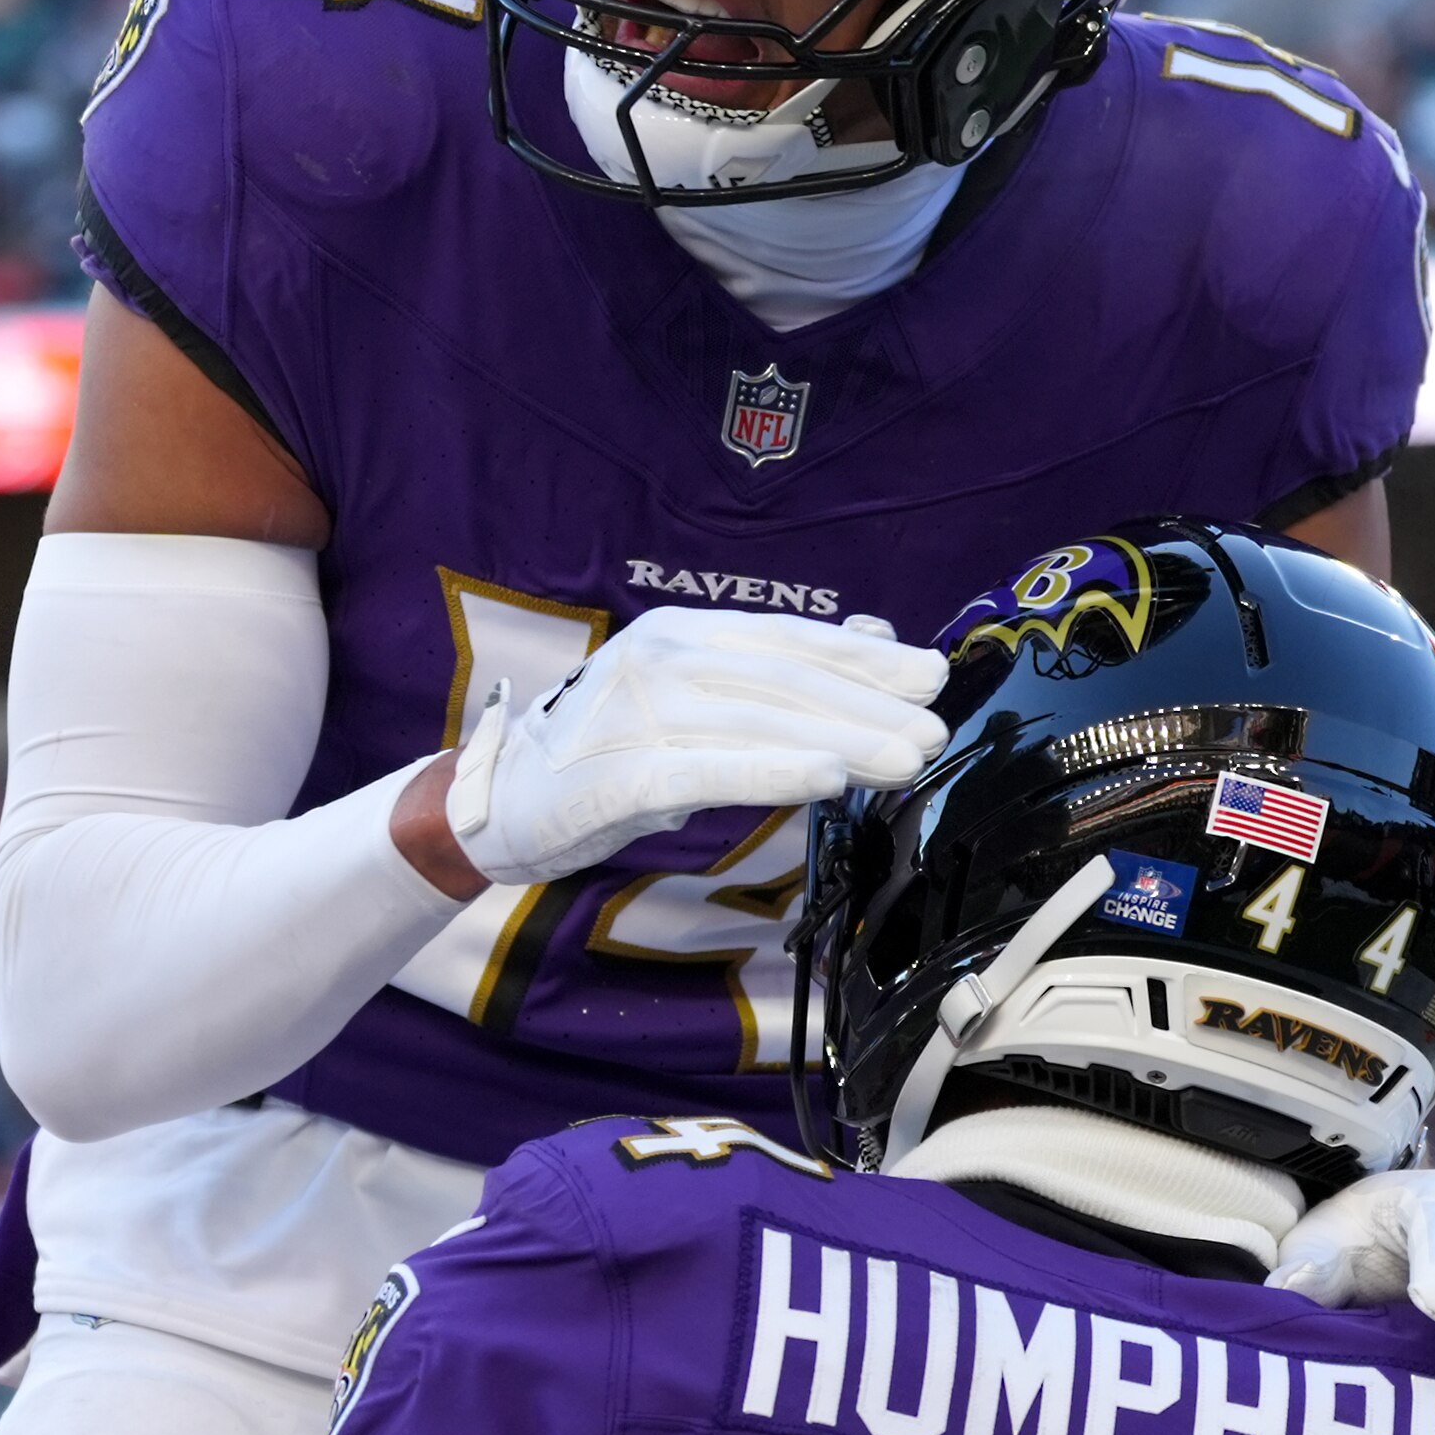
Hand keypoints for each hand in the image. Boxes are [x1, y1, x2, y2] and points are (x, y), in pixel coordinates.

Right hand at [439, 606, 945, 888]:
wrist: (502, 799)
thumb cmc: (608, 754)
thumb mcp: (690, 704)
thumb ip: (769, 678)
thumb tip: (871, 640)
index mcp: (682, 634)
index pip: (788, 639)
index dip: (863, 657)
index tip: (929, 676)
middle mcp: (661, 658)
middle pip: (783, 679)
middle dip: (867, 705)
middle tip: (932, 730)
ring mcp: (635, 710)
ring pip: (757, 722)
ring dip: (839, 741)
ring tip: (902, 760)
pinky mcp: (617, 772)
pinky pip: (708, 771)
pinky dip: (772, 772)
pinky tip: (825, 779)